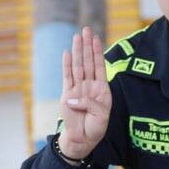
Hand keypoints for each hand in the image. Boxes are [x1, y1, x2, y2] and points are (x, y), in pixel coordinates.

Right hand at [58, 27, 111, 159]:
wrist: (83, 138)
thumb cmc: (95, 127)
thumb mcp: (101, 115)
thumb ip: (90, 104)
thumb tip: (73, 97)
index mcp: (102, 89)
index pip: (99, 66)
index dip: (98, 52)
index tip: (97, 38)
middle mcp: (89, 86)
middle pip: (88, 61)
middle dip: (88, 45)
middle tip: (87, 29)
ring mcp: (77, 89)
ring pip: (78, 66)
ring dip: (78, 51)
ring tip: (77, 36)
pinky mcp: (66, 95)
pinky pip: (66, 77)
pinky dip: (67, 65)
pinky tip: (67, 53)